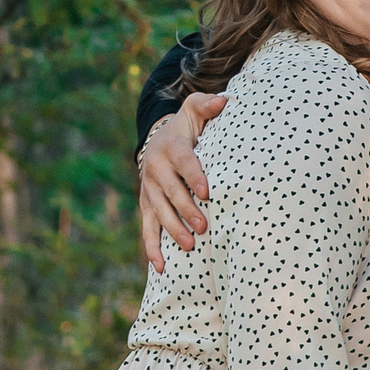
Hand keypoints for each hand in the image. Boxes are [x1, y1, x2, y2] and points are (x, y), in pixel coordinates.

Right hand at [137, 93, 226, 269]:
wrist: (158, 141)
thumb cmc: (186, 128)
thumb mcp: (193, 111)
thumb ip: (206, 106)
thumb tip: (223, 101)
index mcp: (171, 148)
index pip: (184, 163)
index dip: (194, 176)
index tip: (207, 192)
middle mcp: (156, 170)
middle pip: (171, 192)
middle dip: (186, 210)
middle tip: (203, 227)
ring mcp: (149, 190)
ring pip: (159, 213)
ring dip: (173, 230)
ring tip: (190, 246)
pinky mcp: (146, 206)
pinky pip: (147, 228)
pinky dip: (152, 248)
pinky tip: (162, 267)